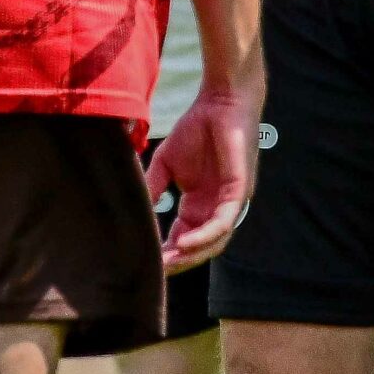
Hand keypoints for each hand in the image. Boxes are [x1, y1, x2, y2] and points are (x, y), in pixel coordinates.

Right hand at [144, 77, 263, 272]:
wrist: (220, 100)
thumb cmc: (197, 127)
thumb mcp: (166, 164)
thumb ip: (154, 188)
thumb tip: (134, 214)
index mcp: (201, 204)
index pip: (184, 238)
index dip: (167, 253)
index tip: (145, 263)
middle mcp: (217, 208)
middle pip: (200, 247)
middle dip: (179, 262)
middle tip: (155, 272)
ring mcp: (231, 201)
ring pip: (215, 241)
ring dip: (192, 255)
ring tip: (168, 263)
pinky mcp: (239, 190)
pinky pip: (225, 221)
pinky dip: (205, 235)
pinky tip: (184, 242)